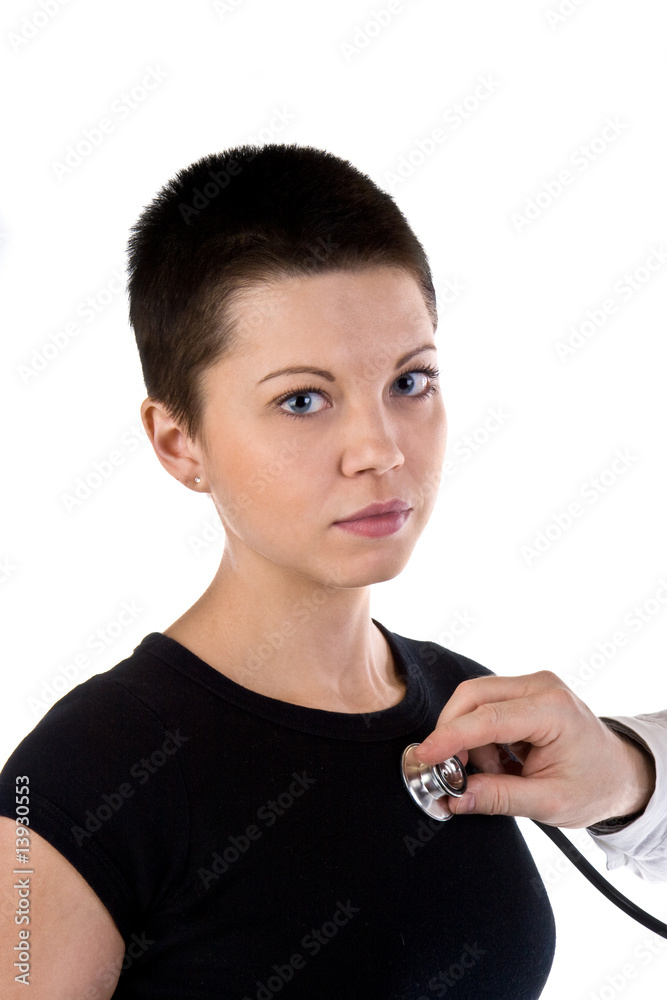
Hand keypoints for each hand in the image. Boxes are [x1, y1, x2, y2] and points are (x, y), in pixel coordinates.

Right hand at [414, 671, 655, 827]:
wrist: (621, 774)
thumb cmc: (595, 786)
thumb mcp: (549, 803)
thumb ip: (499, 798)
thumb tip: (456, 797)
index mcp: (553, 710)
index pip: (488, 718)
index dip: (450, 737)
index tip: (425, 756)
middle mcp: (541, 686)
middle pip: (473, 696)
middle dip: (452, 733)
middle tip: (449, 771)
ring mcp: (532, 685)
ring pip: (474, 701)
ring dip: (470, 739)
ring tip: (496, 773)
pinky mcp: (524, 692)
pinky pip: (484, 707)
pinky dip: (480, 736)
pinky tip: (502, 761)